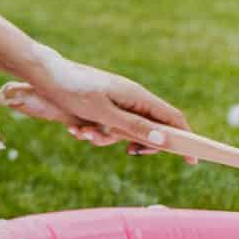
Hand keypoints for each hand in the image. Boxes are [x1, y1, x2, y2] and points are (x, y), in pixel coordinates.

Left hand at [20, 54, 191, 158]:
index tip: (192, 161)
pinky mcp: (101, 109)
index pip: (173, 118)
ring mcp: (117, 104)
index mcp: (138, 97)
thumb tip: (164, 140)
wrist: (45, 77)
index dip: (185, 138)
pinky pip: (106, 129)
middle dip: (137, 144)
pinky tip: (76, 129)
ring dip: (106, 139)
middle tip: (129, 152)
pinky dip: (93, 133)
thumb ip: (134, 127)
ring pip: (124, 133)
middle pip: (151, 130)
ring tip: (84, 132)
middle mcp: (131, 100)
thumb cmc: (75, 91)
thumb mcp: (104, 114)